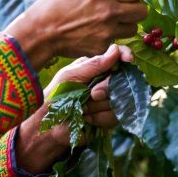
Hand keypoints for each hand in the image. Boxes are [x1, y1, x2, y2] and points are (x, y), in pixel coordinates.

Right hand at [6, 0, 146, 68]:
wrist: (41, 31)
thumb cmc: (56, 4)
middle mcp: (110, 10)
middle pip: (142, 11)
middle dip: (135, 9)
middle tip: (124, 8)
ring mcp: (108, 31)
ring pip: (133, 28)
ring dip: (125, 24)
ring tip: (109, 22)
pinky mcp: (103, 47)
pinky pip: (117, 41)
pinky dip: (110, 38)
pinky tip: (95, 33)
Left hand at [13, 44, 132, 174]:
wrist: (49, 127)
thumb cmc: (55, 96)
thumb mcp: (70, 76)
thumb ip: (93, 65)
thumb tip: (115, 49)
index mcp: (95, 67)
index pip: (117, 57)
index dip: (125, 56)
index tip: (128, 60)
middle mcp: (105, 81)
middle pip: (122, 80)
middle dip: (106, 89)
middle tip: (91, 95)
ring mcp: (110, 100)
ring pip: (121, 99)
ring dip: (100, 107)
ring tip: (83, 109)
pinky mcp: (110, 117)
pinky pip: (116, 116)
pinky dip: (100, 118)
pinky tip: (87, 119)